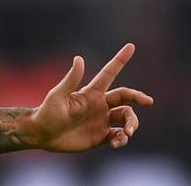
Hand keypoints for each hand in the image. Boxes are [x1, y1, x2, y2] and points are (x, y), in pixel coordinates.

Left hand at [30, 43, 153, 150]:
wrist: (42, 135)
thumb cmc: (47, 113)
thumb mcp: (57, 96)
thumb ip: (71, 80)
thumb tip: (79, 58)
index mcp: (91, 92)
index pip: (109, 73)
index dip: (120, 60)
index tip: (131, 46)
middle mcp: (99, 104)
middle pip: (125, 97)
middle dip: (138, 97)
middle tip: (148, 101)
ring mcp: (101, 120)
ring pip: (126, 118)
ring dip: (132, 124)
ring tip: (128, 132)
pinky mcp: (101, 136)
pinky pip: (120, 136)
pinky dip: (123, 140)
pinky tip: (117, 143)